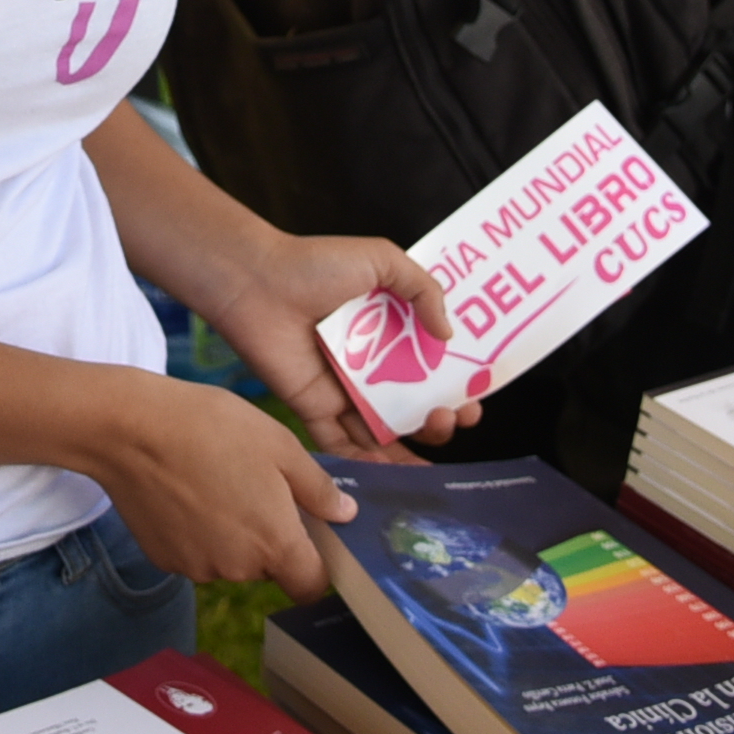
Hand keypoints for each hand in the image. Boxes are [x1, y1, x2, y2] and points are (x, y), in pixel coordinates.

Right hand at [85, 371, 360, 592]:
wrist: (131, 430)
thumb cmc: (213, 429)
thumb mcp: (280, 445)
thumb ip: (317, 488)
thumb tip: (345, 515)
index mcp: (275, 544)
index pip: (311, 586)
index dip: (317, 566)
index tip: (309, 536)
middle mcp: (238, 569)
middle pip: (268, 568)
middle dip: (268, 537)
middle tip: (254, 487)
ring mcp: (197, 568)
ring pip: (230, 561)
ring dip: (231, 535)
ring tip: (213, 484)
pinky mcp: (164, 560)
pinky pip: (195, 554)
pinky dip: (197, 533)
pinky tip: (184, 494)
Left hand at [192, 231, 475, 457]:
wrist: (256, 282)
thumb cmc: (316, 266)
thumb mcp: (382, 260)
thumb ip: (423, 289)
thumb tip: (450, 335)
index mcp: (388, 331)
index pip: (430, 367)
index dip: (457, 384)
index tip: (476, 394)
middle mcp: (369, 366)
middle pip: (413, 405)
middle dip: (442, 417)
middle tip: (457, 416)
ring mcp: (343, 392)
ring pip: (385, 430)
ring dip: (414, 443)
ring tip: (438, 431)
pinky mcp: (315, 411)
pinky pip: (345, 446)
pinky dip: (371, 464)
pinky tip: (400, 473)